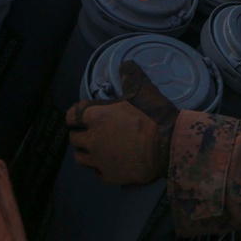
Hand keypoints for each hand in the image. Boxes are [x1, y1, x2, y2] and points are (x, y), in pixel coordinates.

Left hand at [66, 60, 178, 184]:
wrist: (169, 145)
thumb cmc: (153, 114)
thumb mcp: (142, 89)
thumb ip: (130, 75)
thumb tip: (125, 63)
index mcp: (95, 116)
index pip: (71, 115)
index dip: (76, 115)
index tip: (83, 115)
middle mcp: (92, 139)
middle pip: (74, 137)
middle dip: (81, 133)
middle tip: (93, 131)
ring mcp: (98, 160)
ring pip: (80, 157)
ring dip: (86, 151)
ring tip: (97, 149)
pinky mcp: (108, 176)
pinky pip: (96, 173)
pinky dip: (101, 168)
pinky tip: (111, 163)